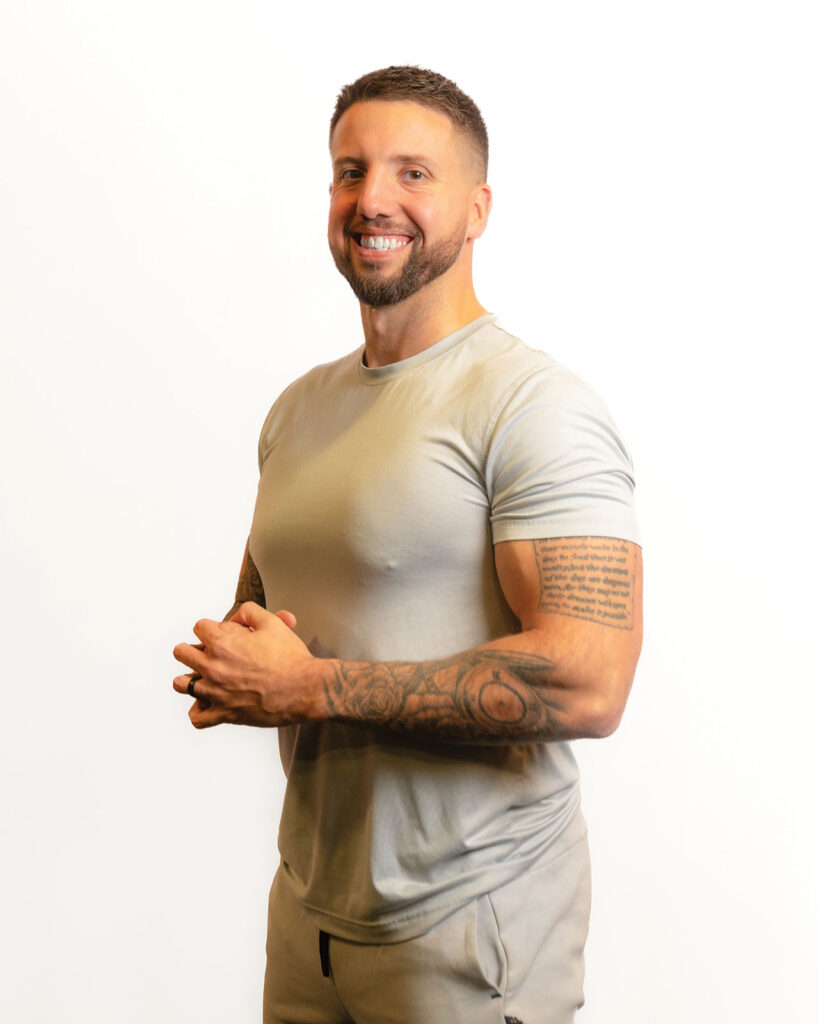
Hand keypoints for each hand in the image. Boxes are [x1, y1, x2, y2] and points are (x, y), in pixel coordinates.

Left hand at [172, 602, 317, 728]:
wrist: (305, 689)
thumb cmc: (291, 658)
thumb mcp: (272, 623)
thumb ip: (249, 612)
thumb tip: (237, 615)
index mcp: (222, 643)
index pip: (198, 627)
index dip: (211, 627)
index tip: (221, 633)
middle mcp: (213, 667)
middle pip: (182, 653)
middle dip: (193, 648)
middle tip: (206, 651)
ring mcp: (216, 692)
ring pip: (182, 684)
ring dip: (189, 677)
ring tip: (201, 676)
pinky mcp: (225, 714)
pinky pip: (197, 717)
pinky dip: (198, 710)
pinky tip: (208, 703)